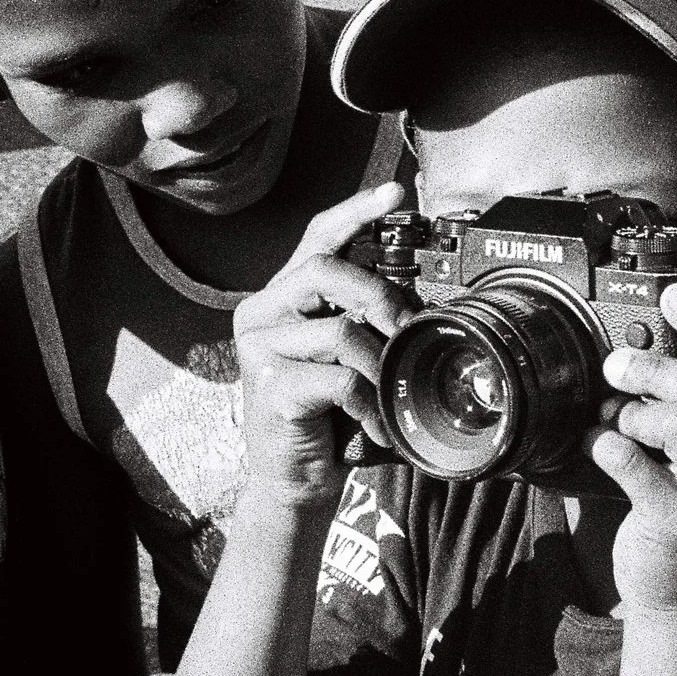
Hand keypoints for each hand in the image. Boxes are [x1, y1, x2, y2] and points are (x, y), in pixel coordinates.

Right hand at [232, 182, 411, 507]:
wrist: (294, 483)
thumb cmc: (327, 420)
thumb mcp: (352, 359)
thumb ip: (369, 322)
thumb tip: (417, 298)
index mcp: (280, 298)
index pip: (318, 237)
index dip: (357, 212)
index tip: (395, 192)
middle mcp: (260, 312)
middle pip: (326, 270)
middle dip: (381, 295)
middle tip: (408, 328)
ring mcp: (259, 347)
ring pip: (340, 329)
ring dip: (380, 364)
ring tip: (390, 391)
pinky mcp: (268, 385)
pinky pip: (339, 379)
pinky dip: (370, 403)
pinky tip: (374, 422)